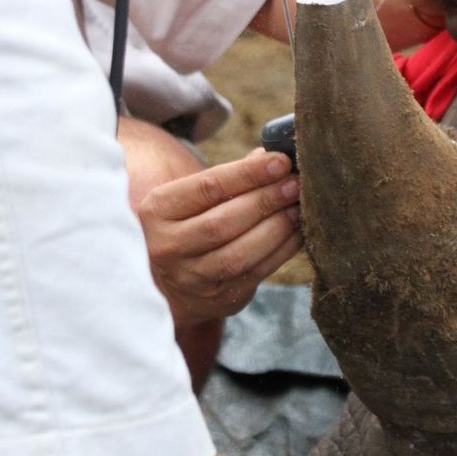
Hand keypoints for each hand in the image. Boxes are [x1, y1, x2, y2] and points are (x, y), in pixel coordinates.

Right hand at [140, 148, 301, 326]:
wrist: (171, 279)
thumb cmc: (191, 222)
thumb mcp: (193, 196)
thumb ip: (231, 176)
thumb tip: (276, 157)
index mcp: (158, 210)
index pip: (207, 187)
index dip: (248, 173)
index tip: (281, 162)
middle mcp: (167, 246)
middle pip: (223, 222)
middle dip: (266, 201)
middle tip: (295, 185)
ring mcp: (190, 277)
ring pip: (239, 254)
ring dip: (277, 228)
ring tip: (298, 208)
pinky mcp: (217, 298)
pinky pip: (256, 273)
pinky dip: (282, 251)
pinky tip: (297, 232)